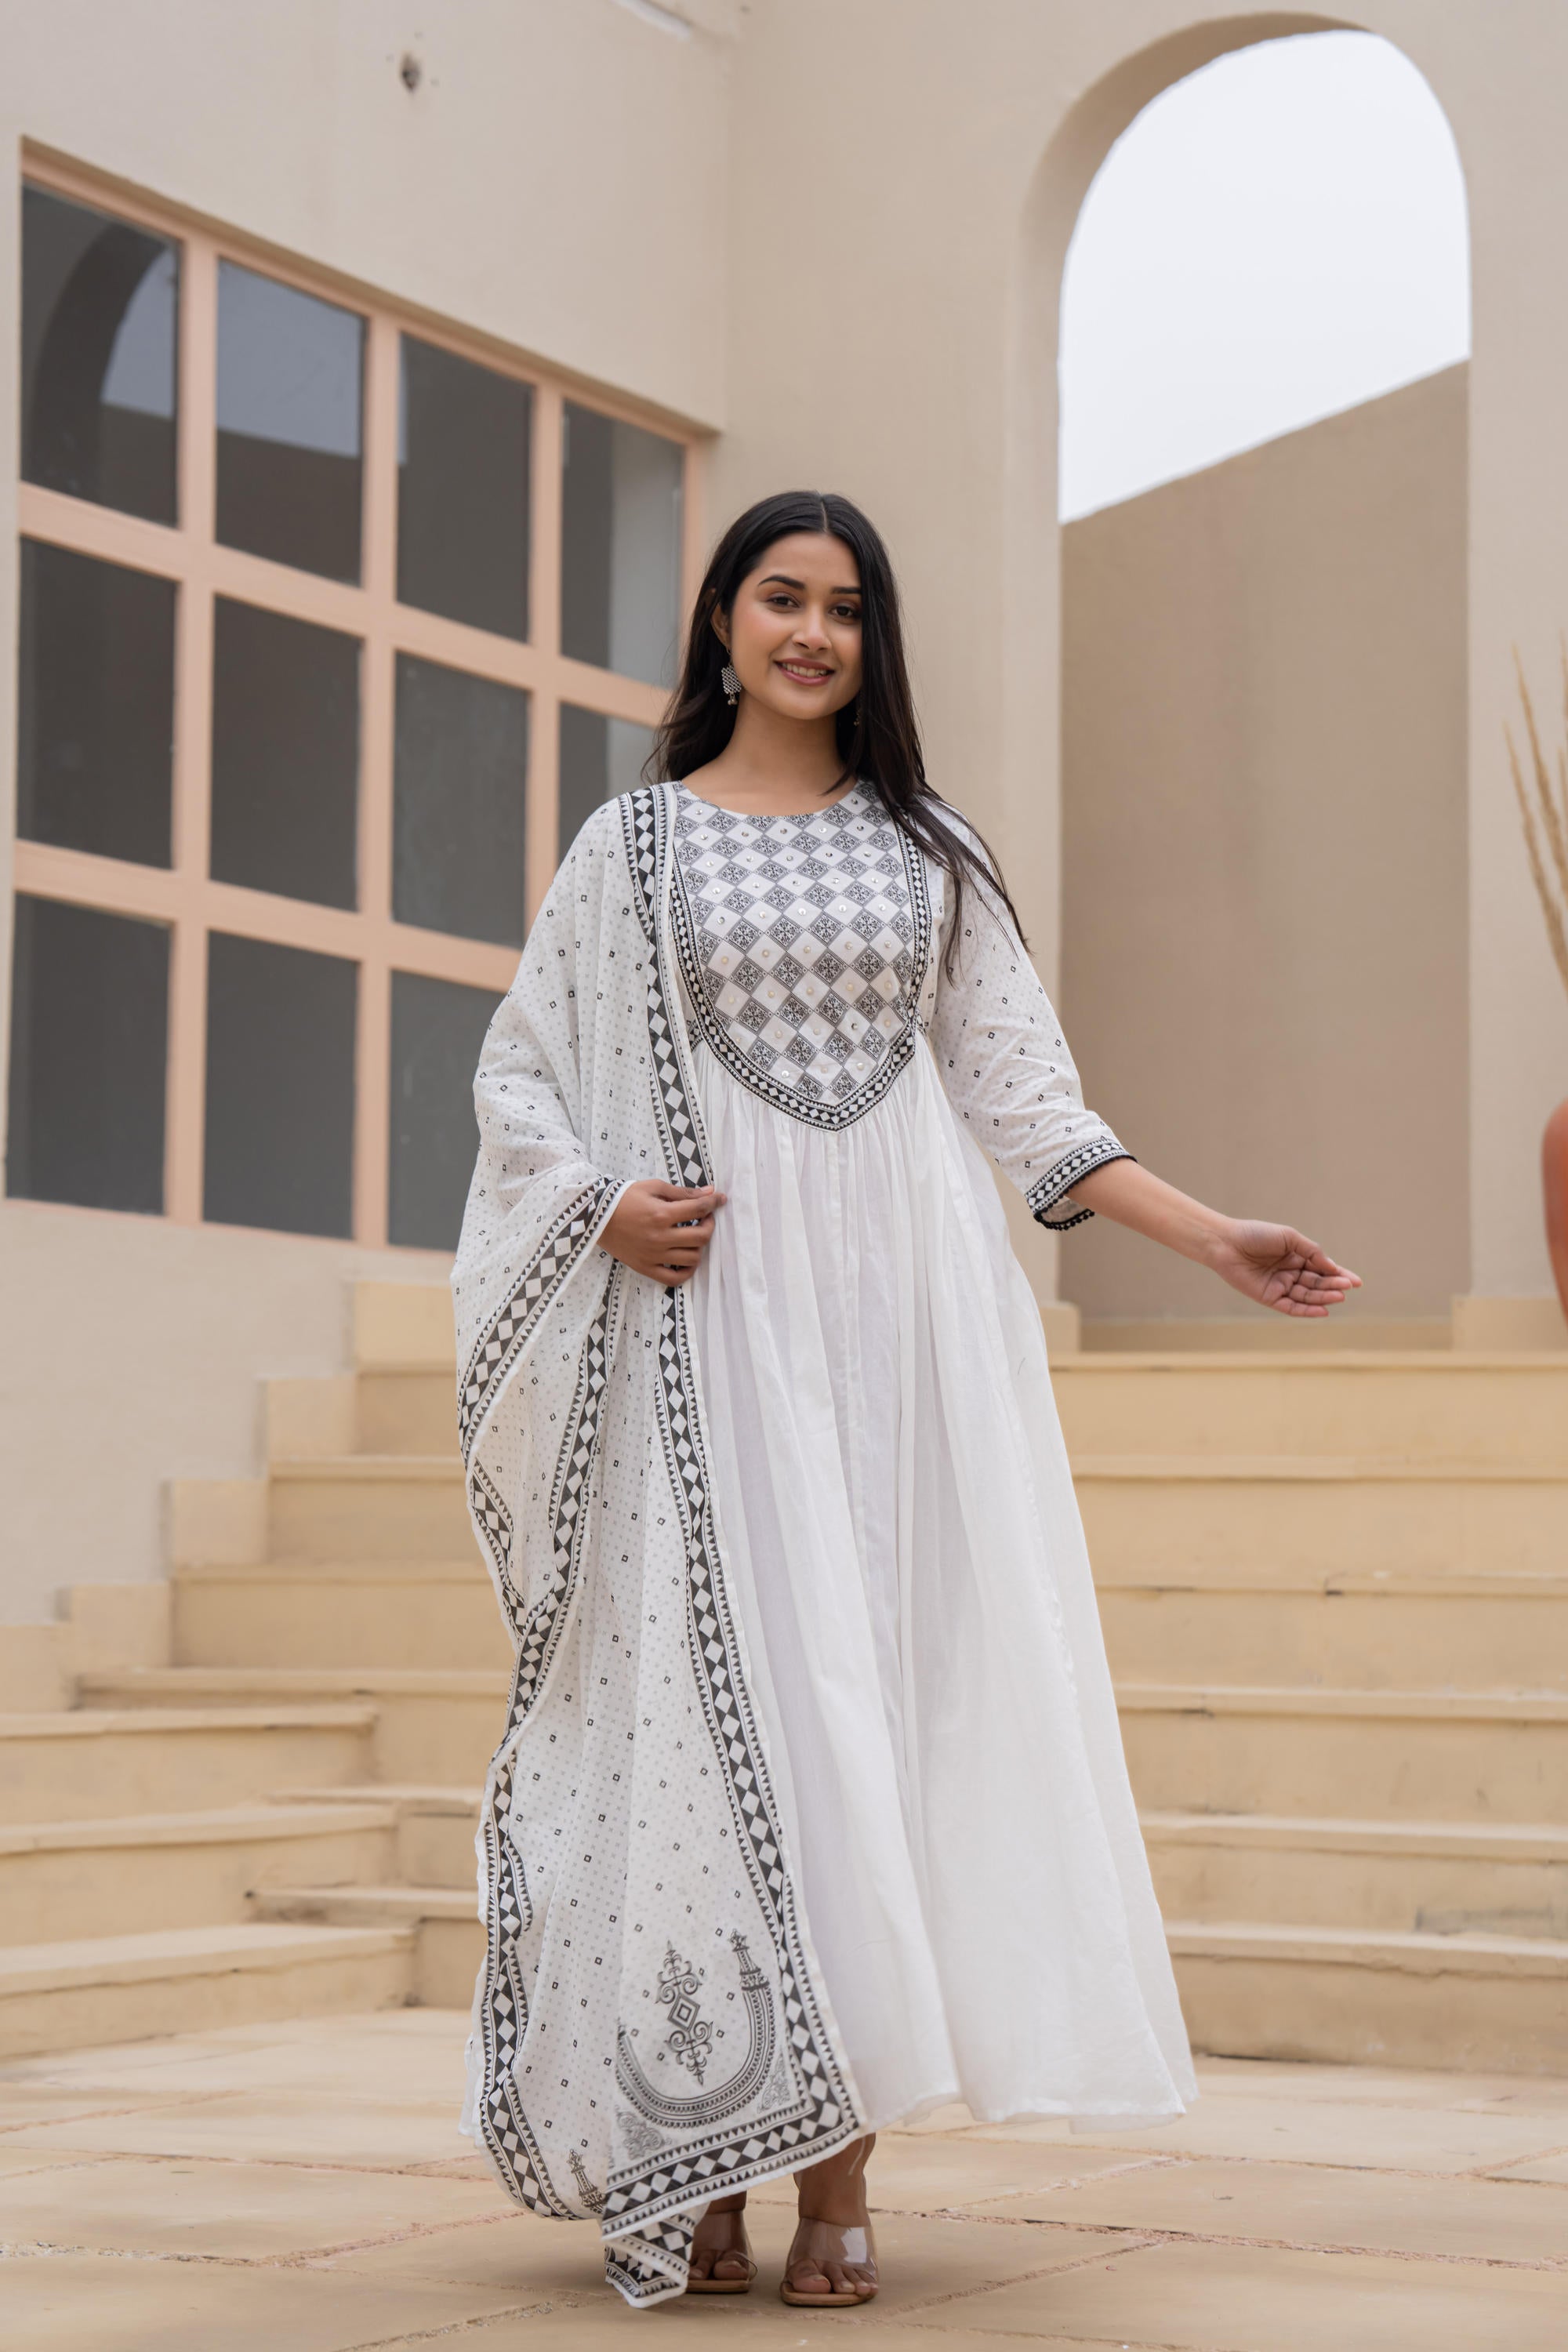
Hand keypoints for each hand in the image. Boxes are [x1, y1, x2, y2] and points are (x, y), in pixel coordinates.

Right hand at [599, 1180, 725, 1285]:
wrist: (595, 1217)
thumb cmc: (624, 1198)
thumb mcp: (653, 1187)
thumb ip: (682, 1192)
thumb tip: (709, 1193)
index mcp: (661, 1214)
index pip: (699, 1209)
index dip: (714, 1203)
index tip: (719, 1200)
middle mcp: (660, 1237)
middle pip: (701, 1237)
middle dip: (709, 1224)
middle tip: (705, 1218)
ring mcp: (654, 1255)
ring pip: (692, 1258)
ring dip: (699, 1246)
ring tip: (693, 1236)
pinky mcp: (646, 1267)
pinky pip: (674, 1278)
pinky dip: (687, 1272)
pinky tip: (687, 1260)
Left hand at [1205, 1219, 1362, 1317]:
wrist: (1227, 1243)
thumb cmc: (1256, 1235)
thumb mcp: (1289, 1238)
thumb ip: (1312, 1252)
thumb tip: (1333, 1267)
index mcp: (1296, 1256)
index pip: (1323, 1268)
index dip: (1339, 1275)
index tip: (1357, 1282)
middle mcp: (1290, 1272)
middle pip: (1317, 1283)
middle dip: (1333, 1285)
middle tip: (1347, 1288)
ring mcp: (1280, 1286)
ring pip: (1307, 1295)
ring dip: (1323, 1297)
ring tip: (1339, 1296)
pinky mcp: (1269, 1298)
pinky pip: (1291, 1307)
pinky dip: (1307, 1310)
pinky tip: (1323, 1311)